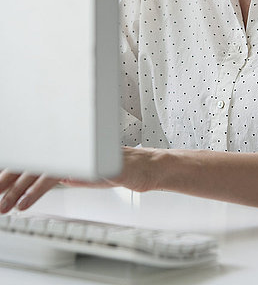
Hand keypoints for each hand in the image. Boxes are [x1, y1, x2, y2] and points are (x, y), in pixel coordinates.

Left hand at [0, 146, 162, 212]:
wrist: (148, 167)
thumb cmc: (123, 168)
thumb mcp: (91, 172)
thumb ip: (73, 172)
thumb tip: (58, 176)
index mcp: (73, 148)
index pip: (38, 156)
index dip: (14, 169)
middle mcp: (74, 145)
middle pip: (32, 159)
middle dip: (7, 179)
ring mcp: (81, 152)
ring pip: (39, 168)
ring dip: (17, 189)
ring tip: (4, 205)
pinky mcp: (86, 164)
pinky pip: (56, 177)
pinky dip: (36, 192)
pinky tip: (25, 202)